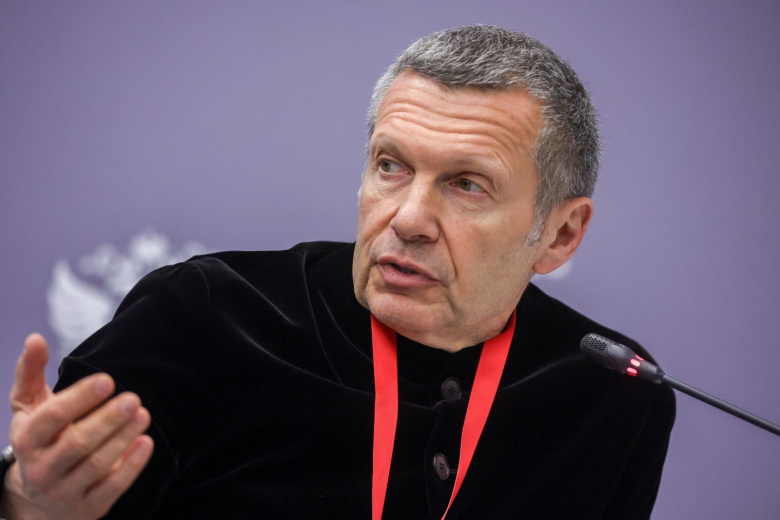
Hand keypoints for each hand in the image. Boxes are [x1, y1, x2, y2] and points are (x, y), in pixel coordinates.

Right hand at [2, 334, 153, 519]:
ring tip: (143, 414)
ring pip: (97, 464)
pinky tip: (147, 443)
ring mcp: (65, 491)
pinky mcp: (88, 508)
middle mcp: (43, 468)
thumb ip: (31, 372)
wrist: (37, 498)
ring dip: (123, 438)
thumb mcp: (29, 407)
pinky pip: (113, 487)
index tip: (107, 380)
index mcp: (28, 439)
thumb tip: (35, 338)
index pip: (53, 417)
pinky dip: (131, 465)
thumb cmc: (41, 438)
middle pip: (78, 442)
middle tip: (134, 398)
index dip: (80, 398)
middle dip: (108, 419)